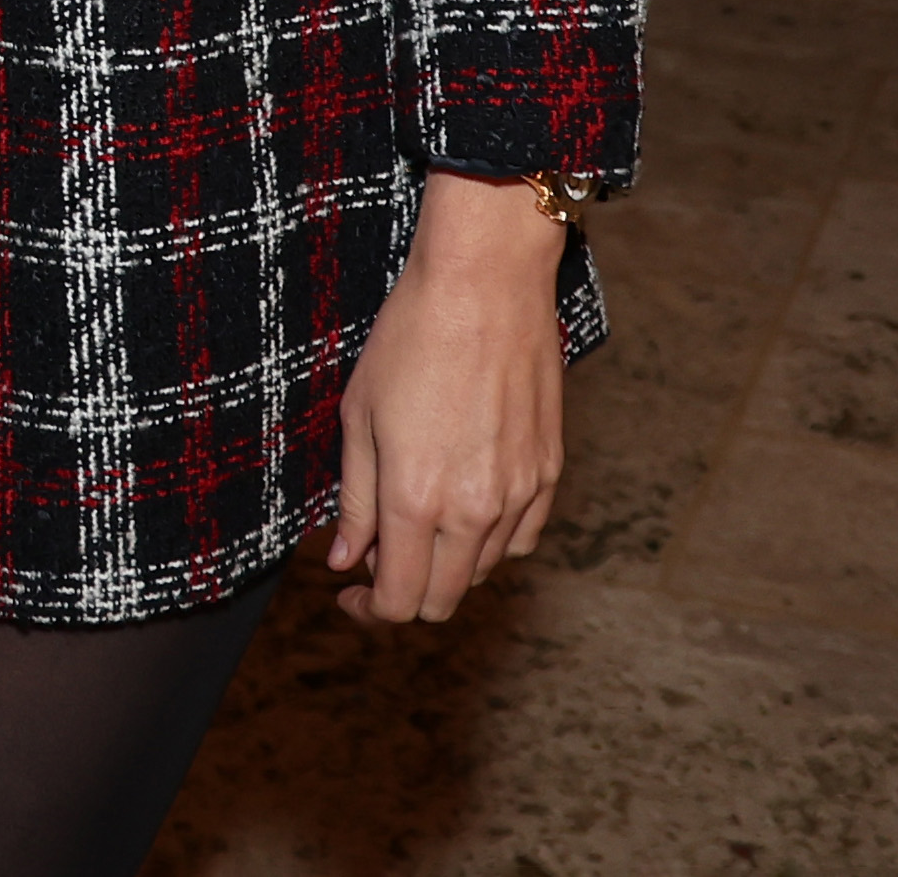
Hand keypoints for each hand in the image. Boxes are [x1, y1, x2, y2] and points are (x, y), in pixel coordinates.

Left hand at [326, 170, 569, 625]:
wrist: (484, 287)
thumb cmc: (409, 340)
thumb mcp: (358, 418)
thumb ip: (355, 501)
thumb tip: (347, 560)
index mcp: (416, 498)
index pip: (401, 599)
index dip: (370, 611)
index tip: (350, 595)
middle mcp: (474, 509)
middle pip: (444, 598)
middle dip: (405, 598)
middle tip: (375, 568)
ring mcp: (520, 494)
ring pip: (484, 571)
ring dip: (446, 567)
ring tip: (414, 528)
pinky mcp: (550, 473)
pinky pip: (522, 538)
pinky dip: (490, 544)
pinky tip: (463, 515)